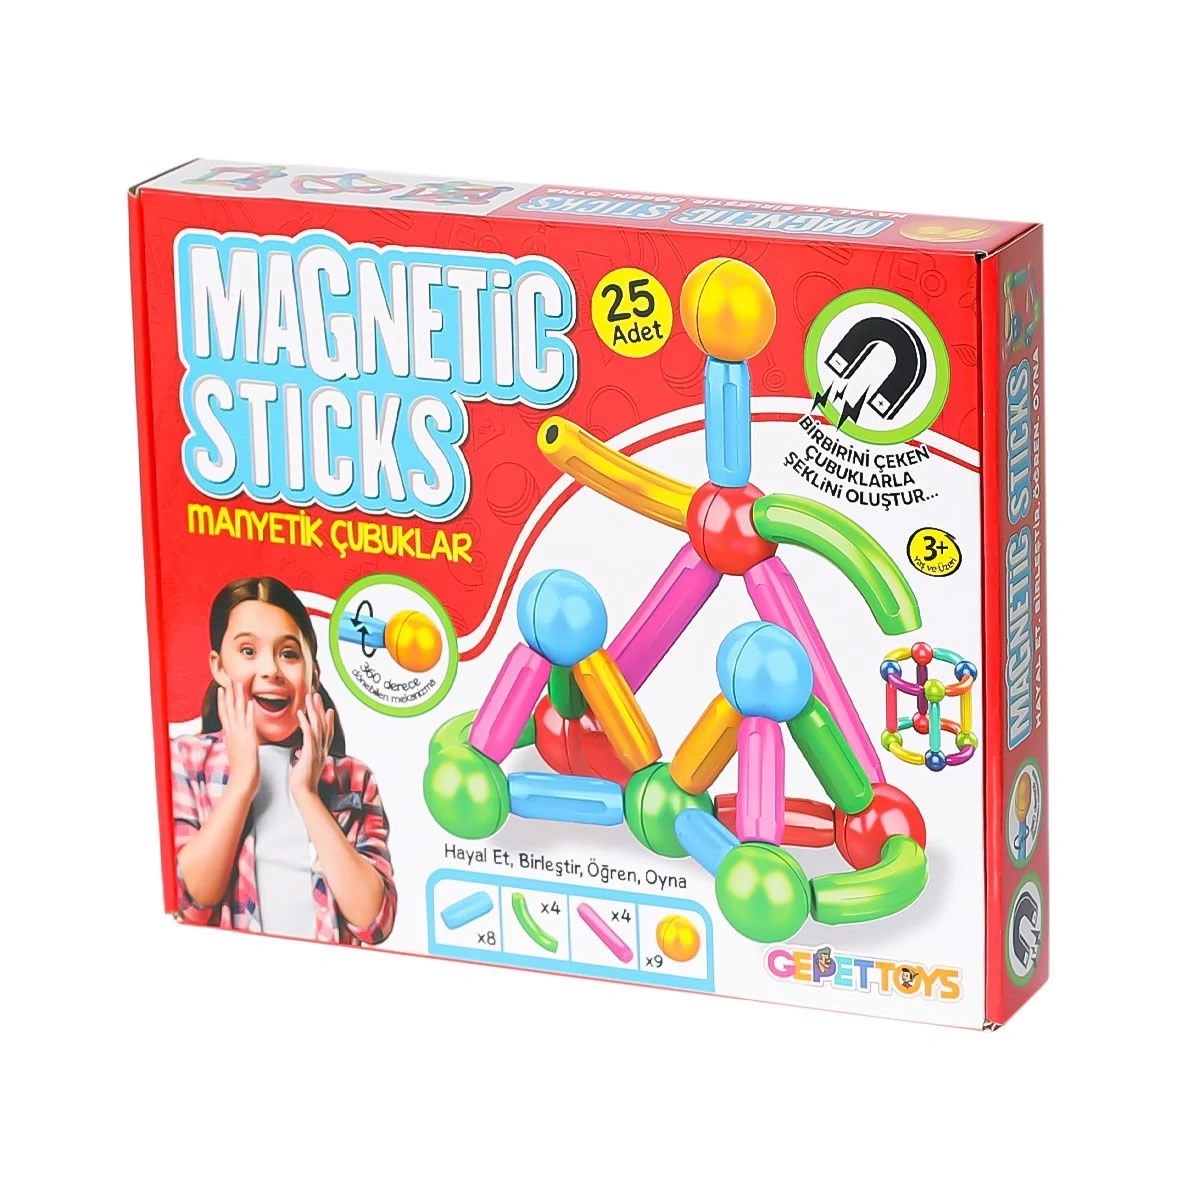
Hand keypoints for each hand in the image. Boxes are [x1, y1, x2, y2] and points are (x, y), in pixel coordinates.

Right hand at [217, 679, 259, 796]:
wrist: (242, 785)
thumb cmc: (243, 772)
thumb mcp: (238, 753)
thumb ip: (237, 744)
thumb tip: (237, 740)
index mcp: (231, 737)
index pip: (226, 714)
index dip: (224, 700)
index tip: (224, 688)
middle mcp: (233, 734)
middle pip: (229, 709)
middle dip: (229, 693)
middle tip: (229, 679)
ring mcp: (240, 737)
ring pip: (237, 713)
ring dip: (238, 697)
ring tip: (238, 683)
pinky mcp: (249, 741)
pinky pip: (248, 723)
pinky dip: (248, 712)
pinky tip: (249, 701)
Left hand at [290, 691, 335, 804]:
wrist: (304, 793)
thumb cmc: (302, 782)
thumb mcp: (306, 765)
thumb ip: (306, 756)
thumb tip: (302, 751)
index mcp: (321, 752)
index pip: (326, 732)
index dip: (327, 719)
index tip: (327, 708)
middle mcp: (322, 748)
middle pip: (323, 724)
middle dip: (319, 708)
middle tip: (316, 695)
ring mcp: (317, 750)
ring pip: (317, 725)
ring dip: (313, 710)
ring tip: (309, 697)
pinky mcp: (310, 752)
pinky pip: (308, 734)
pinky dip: (305, 722)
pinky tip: (301, 713)